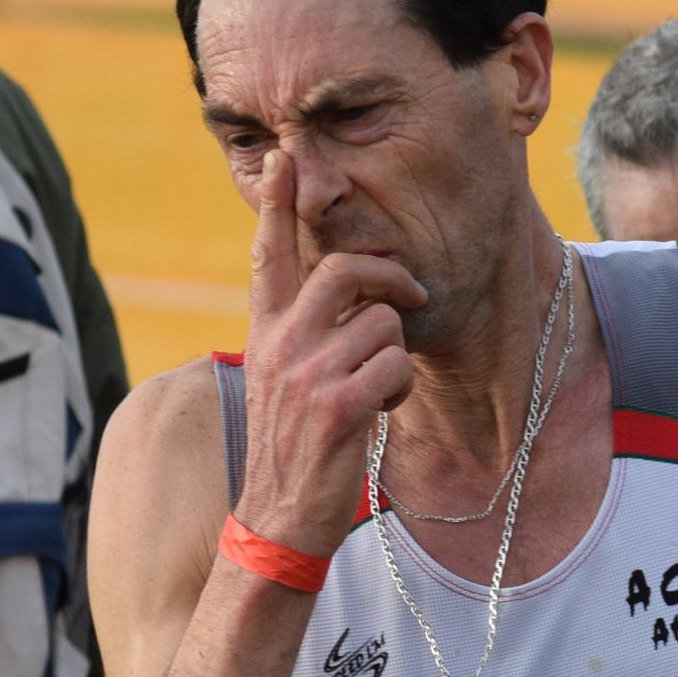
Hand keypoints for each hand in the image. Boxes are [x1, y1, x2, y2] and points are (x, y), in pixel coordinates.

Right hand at [235, 150, 423, 555]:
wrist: (276, 517)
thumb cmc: (292, 448)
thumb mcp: (280, 381)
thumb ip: (301, 334)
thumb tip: (344, 291)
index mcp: (265, 332)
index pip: (270, 254)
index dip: (280, 204)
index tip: (286, 159)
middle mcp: (281, 343)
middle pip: (347, 270)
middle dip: (390, 279)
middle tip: (412, 296)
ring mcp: (306, 373)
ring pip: (382, 324)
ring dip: (393, 357)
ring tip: (373, 391)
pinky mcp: (337, 405)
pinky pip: (394, 366)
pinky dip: (398, 389)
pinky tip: (379, 412)